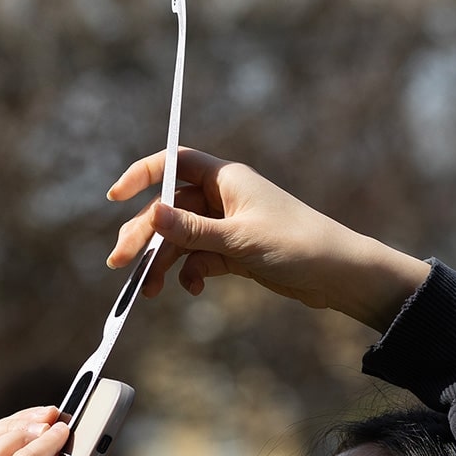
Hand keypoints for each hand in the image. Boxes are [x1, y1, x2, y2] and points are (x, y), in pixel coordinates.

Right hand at [106, 148, 430, 330]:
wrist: (339, 275)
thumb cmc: (296, 246)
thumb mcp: (238, 239)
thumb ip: (192, 230)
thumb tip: (150, 214)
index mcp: (226, 178)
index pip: (173, 164)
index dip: (142, 176)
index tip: (115, 197)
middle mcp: (225, 197)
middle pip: (170, 209)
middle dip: (145, 235)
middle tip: (120, 263)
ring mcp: (230, 226)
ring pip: (183, 239)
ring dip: (164, 262)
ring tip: (148, 291)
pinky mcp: (237, 253)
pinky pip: (202, 259)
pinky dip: (193, 273)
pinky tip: (194, 289)